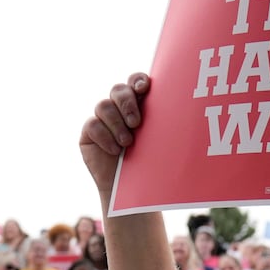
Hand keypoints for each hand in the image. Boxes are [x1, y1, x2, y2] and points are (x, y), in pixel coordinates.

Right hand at [80, 73, 150, 200]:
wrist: (131, 189)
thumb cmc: (151, 164)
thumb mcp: (159, 141)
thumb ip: (162, 122)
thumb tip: (180, 106)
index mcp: (139, 104)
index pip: (135, 81)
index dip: (138, 80)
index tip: (144, 88)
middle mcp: (119, 108)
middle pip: (118, 90)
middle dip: (127, 103)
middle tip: (136, 123)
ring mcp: (103, 119)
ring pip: (103, 105)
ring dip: (116, 123)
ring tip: (127, 143)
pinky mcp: (89, 132)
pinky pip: (92, 124)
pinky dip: (104, 136)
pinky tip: (114, 150)